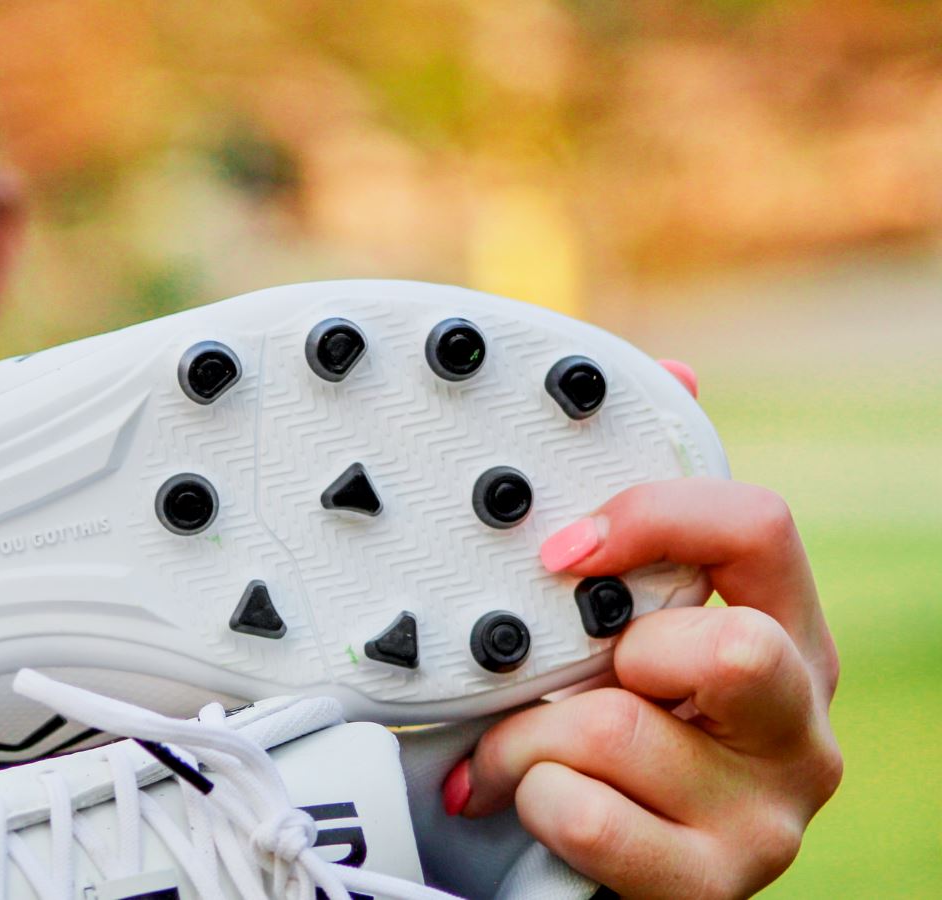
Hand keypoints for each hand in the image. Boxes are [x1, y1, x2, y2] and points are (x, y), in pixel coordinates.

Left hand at [444, 478, 842, 898]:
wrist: (598, 871)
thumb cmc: (613, 736)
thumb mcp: (629, 630)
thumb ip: (649, 524)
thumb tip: (673, 374)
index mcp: (786, 640)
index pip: (761, 530)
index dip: (653, 519)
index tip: (560, 551)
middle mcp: (798, 729)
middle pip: (729, 648)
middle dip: (600, 662)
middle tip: (548, 688)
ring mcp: (764, 818)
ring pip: (616, 731)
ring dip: (520, 738)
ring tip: (499, 755)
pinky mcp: (708, 886)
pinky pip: (583, 813)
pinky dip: (525, 799)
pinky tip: (519, 803)